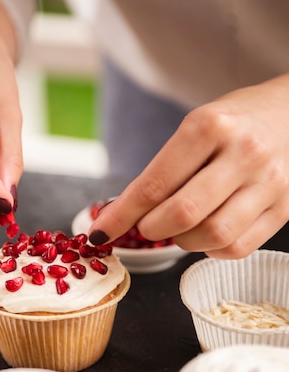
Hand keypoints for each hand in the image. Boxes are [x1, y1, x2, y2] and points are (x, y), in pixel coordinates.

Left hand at [89, 74, 288, 258]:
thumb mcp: (197, 127)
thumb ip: (165, 169)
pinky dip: (211, 249)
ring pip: (212, 236)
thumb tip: (120, 214)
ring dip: (183, 241)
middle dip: (151, 228)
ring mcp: (269, 183)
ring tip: (180, 226)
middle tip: (146, 225)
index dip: (121, 215)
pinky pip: (237, 248)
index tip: (100, 233)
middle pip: (182, 214)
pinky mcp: (285, 208)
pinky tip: (207, 231)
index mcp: (210, 126)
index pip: (154, 184)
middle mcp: (243, 153)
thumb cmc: (235, 122)